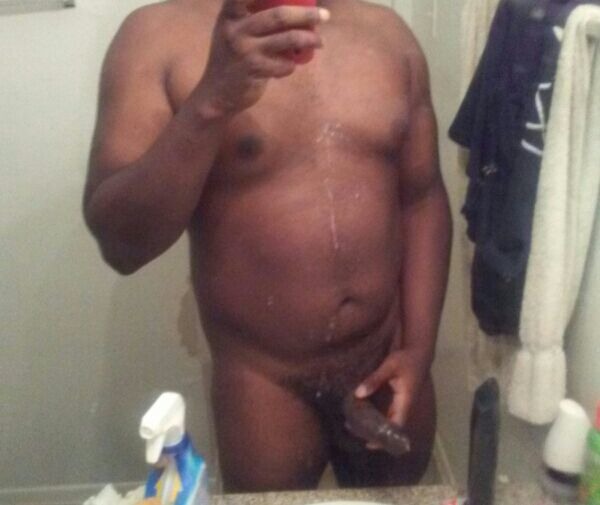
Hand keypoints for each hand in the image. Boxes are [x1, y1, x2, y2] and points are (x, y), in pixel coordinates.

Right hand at [197, 0, 328, 115]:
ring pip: (287, 40)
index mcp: (230, 14)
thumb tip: (293, 9)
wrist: (215, 94)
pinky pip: (283, 65)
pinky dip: (291, 65)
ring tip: (319, 42)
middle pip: (279, 15)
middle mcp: (235, 29)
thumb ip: (250, 17)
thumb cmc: (231, 58)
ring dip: (308, 40)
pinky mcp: (253, 71)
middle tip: (325, 16)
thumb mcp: (233, 31)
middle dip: (307, 15)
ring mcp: (244, 50)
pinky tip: (291, 65)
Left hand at [354, 348, 431, 447]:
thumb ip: (375, 379)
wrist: (419, 353)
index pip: (396, 425)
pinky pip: (387, 413)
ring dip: (373, 425)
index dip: (385, 437)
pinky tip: (361, 413)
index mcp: (405, 401)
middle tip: (353, 431)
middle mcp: (404, 406)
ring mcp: (401, 404)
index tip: (369, 442)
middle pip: (391, 427)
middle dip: (374, 433)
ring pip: (388, 420)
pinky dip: (375, 416)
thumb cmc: (406, 359)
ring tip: (352, 425)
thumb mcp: (389, 366)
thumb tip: (358, 394)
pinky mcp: (398, 400)